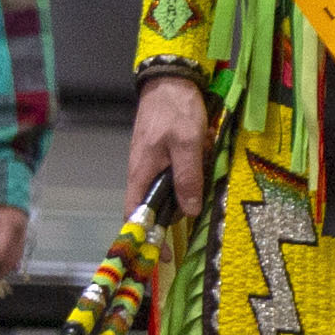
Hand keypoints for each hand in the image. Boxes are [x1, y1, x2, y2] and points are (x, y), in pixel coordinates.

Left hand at [0, 200, 29, 285]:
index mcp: (7, 221)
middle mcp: (19, 227)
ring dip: (6, 266)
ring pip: (18, 255)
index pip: (1, 250)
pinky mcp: (24, 228)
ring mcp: (24, 228)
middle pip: (12, 257)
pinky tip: (1, 263)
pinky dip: (12, 259)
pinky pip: (20, 249)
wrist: (7, 170)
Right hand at [126, 74, 213, 225]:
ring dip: (180, 196)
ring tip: (199, 192)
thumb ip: (188, 178)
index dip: (144, 238)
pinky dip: (184, 179)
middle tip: (189, 227)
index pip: (133, 215)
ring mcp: (150, 162)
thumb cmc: (176, 111)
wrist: (170, 78)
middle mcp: (141, 172)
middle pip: (151, 207)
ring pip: (163, 190)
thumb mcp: (189, 145)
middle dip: (169, 218)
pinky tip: (200, 170)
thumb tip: (189, 212)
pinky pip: (170, 174)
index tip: (161, 256)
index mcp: (141, 174)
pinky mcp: (160, 152)